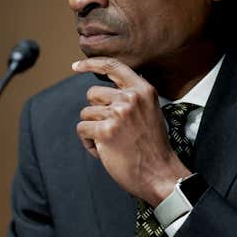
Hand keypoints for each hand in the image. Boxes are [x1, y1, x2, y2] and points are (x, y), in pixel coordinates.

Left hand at [73, 57, 190, 205]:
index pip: (112, 66)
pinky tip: (105, 150)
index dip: (91, 63)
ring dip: (93, 129)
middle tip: (113, 129)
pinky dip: (88, 142)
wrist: (159, 173)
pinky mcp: (105, 131)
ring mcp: (118, 113)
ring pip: (86, 113)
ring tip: (111, 142)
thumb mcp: (150, 110)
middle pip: (93, 93)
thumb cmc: (152, 145)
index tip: (76, 66)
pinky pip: (82, 129)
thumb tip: (106, 88)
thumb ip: (132, 96)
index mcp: (143, 89)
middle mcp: (130, 97)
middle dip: (96, 111)